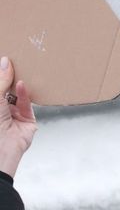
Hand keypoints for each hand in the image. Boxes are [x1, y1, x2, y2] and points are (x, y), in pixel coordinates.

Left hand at [0, 56, 37, 177]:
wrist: (1, 147)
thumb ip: (0, 80)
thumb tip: (5, 62)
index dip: (1, 76)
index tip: (4, 61)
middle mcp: (1, 111)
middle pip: (6, 91)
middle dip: (10, 79)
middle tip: (14, 63)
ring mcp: (13, 116)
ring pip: (17, 96)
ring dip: (18, 85)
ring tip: (21, 71)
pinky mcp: (28, 121)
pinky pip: (27, 104)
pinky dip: (25, 94)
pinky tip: (22, 85)